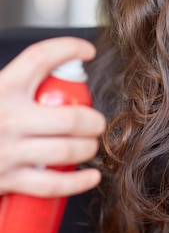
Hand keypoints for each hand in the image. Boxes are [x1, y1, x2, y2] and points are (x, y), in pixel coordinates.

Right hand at [0, 37, 105, 196]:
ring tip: (90, 145)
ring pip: (65, 150)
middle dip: (93, 120)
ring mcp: (7, 150)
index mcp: (2, 88)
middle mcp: (6, 117)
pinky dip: (78, 181)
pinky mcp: (8, 179)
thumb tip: (59, 67)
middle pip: (68, 117)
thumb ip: (15, 82)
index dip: (68, 48)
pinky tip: (90, 175)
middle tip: (96, 122)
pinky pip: (52, 184)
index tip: (87, 51)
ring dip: (88, 148)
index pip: (39, 58)